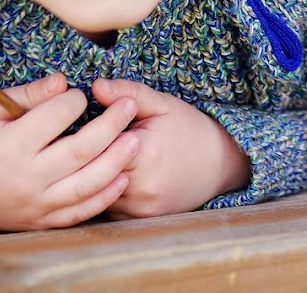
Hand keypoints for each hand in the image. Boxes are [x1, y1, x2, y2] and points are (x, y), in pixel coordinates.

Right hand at [0, 73, 139, 229]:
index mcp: (11, 146)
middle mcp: (25, 179)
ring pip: (86, 185)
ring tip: (135, 141)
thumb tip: (62, 82)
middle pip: (81, 150)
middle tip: (130, 106)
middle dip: (112, 125)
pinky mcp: (42, 222)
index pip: (56, 117)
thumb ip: (28, 96)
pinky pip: (79, 213)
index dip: (75, 100)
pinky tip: (123, 177)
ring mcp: (35, 204)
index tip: (81, 95)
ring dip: (116, 162)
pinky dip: (105, 197)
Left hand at [91, 78, 250, 218]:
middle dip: (87, 156)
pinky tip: (113, 176)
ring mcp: (139, 208)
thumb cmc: (189, 129)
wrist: (219, 165)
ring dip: (92, 176)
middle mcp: (141, 187)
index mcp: (146, 153)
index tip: (91, 124)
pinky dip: (103, 192)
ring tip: (102, 157)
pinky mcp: (136, 221)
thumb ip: (130, 93)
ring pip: (94, 192)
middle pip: (91, 172)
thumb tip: (96, 86)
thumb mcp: (163, 105)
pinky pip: (105, 207)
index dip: (90, 134)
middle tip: (87, 143)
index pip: (96, 145)